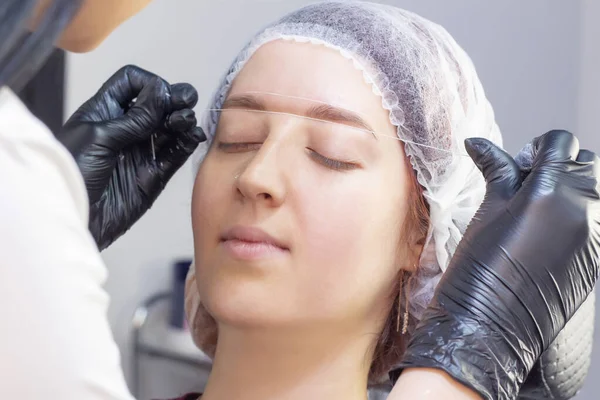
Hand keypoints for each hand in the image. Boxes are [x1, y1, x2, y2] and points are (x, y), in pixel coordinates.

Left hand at [56, 65, 205, 249]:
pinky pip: (176, 153)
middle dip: (174, 98)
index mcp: (105, 111)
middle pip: (157, 104)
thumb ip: (133, 118)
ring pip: (170, 127)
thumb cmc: (72, 175)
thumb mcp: (98, 137)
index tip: (159, 94)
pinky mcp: (155, 174)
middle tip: (186, 100)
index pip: (132, 83)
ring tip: (186, 121)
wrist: (76, 218)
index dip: (150, 83)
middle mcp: (126, 128)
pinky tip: (193, 136)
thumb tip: (160, 91)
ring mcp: (142, 151)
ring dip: (182, 120)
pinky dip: (188, 143)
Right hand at [398, 130, 599, 399]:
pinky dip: (579, 214)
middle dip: (562, 163)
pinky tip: (548, 231)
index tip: (520, 163)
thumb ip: (496, 171)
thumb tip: (477, 142)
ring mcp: (595, 233)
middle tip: (530, 182)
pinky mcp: (597, 254)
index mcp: (549, 191)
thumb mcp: (487, 210)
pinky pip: (596, 219)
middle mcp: (582, 208)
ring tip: (541, 207)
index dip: (538, 147)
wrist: (491, 323)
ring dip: (574, 188)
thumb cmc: (479, 267)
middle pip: (589, 162)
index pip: (562, 142)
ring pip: (596, 190)